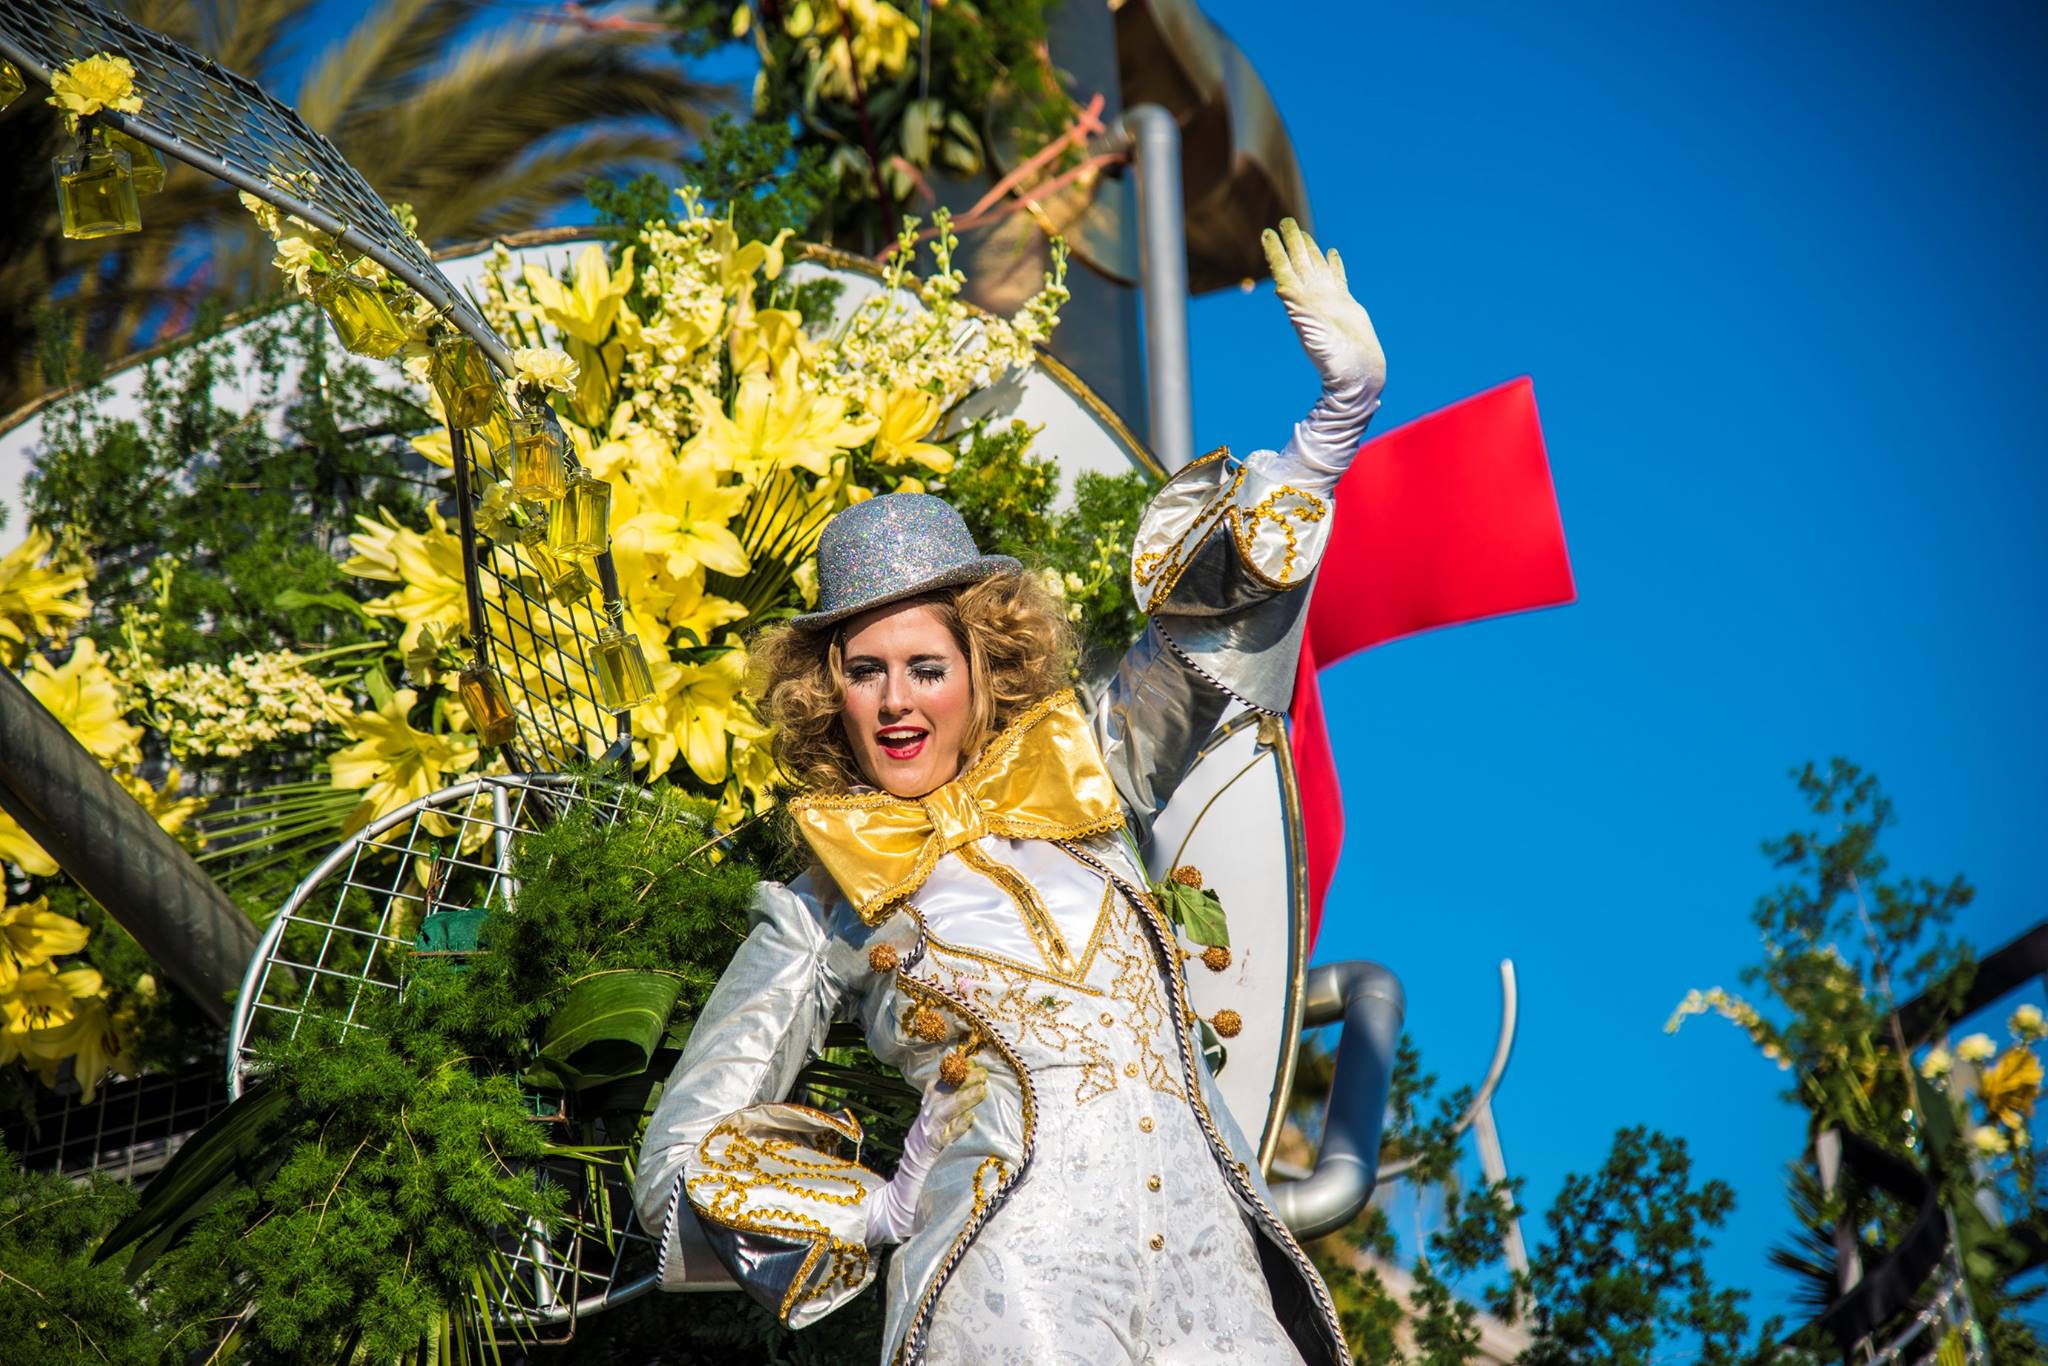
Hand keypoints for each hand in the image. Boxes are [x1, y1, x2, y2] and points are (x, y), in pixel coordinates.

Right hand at [864, 1063, 989, 1243]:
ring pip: (942, 1112)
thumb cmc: (924, 1178)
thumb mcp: (935, 1146)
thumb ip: (947, 1128)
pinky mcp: (925, 1158)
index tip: (971, 1063)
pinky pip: (941, 1138)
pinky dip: (955, 1128)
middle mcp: (921, 1127)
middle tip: (982, 1072)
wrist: (899, 1204)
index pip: (936, 1090)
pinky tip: (969, 1120)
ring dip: (962, 1098)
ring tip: (981, 1089)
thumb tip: (972, 1112)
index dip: (953, 1075)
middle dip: (961, 1081)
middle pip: (940, 1095)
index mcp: (924, 1122)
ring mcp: (921, 1141)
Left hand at [1262, 218, 1384, 396]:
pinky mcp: (1346, 305)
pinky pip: (1338, 279)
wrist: (1356, 371)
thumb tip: (1280, 289)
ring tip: (1303, 232)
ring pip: (1318, 268)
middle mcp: (1313, 298)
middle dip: (1293, 243)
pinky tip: (1332, 253)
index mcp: (1301, 303)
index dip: (1276, 252)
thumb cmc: (1334, 357)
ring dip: (1310, 250)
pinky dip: (1334, 265)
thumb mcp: (1312, 331)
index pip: (1285, 271)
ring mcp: (1329, 300)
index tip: (1267, 233)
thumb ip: (1298, 308)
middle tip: (1285, 221)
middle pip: (1301, 263)